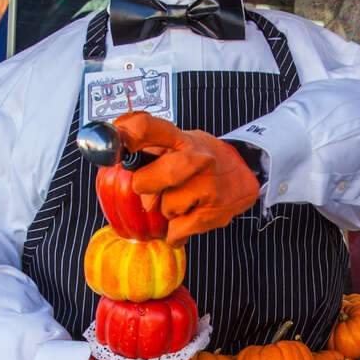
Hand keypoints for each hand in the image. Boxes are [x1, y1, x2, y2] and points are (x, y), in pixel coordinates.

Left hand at [116, 112, 258, 246]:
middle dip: (146, 184)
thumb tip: (116, 158)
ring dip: (166, 210)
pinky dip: (175, 231)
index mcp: (182, 138)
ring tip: (179, 200)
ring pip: (168, 207)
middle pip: (163, 173)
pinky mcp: (216, 212)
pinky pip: (178, 230)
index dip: (126, 136)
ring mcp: (210, 186)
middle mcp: (198, 158)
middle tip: (146, 186)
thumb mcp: (181, 142)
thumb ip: (151, 148)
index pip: (148, 128)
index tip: (114, 148)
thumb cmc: (201, 159)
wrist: (245, 172)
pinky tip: (186, 217)